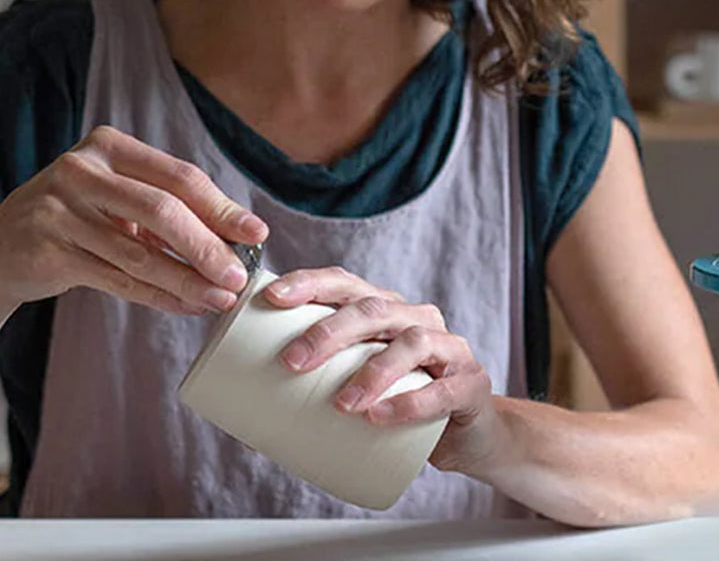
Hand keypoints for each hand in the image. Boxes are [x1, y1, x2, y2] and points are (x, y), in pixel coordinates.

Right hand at [0, 125, 267, 314]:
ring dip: (187, 280)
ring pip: (140, 253)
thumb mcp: (111, 199)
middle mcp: (80, 169)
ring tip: (219, 299)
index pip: (178, 176)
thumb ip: (162, 208)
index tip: (257, 234)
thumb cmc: (70, 223)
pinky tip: (185, 305)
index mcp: (107, 146)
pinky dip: (158, 295)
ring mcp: (58, 209)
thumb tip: (234, 237)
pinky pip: (117, 279)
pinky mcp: (47, 250)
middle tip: (239, 276)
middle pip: (163, 210)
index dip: (222, 207)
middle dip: (208, 247)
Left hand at [265, 267, 503, 474]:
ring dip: (371, 371)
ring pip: (409, 343)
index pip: (345, 283)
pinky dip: (409, 402)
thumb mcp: (360, 388)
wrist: (471, 436)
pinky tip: (380, 417)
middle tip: (293, 361)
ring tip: (342, 403)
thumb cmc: (402, 405)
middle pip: (372, 309)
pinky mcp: (471, 384)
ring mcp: (448, 348)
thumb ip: (318, 390)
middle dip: (328, 331)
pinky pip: (442, 389)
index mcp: (385, 310)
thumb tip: (246, 415)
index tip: (271, 298)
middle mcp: (416, 319)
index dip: (309, 284)